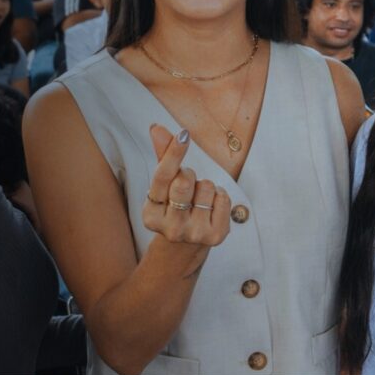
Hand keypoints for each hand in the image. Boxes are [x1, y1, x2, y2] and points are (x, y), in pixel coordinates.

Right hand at [142, 125, 230, 246]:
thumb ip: (162, 156)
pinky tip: (210, 208)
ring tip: (198, 201)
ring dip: (205, 187)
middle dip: (189, 174)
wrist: (185, 247)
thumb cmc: (173, 207)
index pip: (163, 177)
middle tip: (187, 185)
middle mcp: (170, 227)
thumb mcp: (164, 186)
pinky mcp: (215, 236)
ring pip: (207, 187)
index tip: (184, 135)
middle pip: (185, 180)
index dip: (174, 153)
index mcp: (151, 214)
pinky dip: (219, 196)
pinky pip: (223, 198)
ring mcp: (194, 234)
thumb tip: (156, 128)